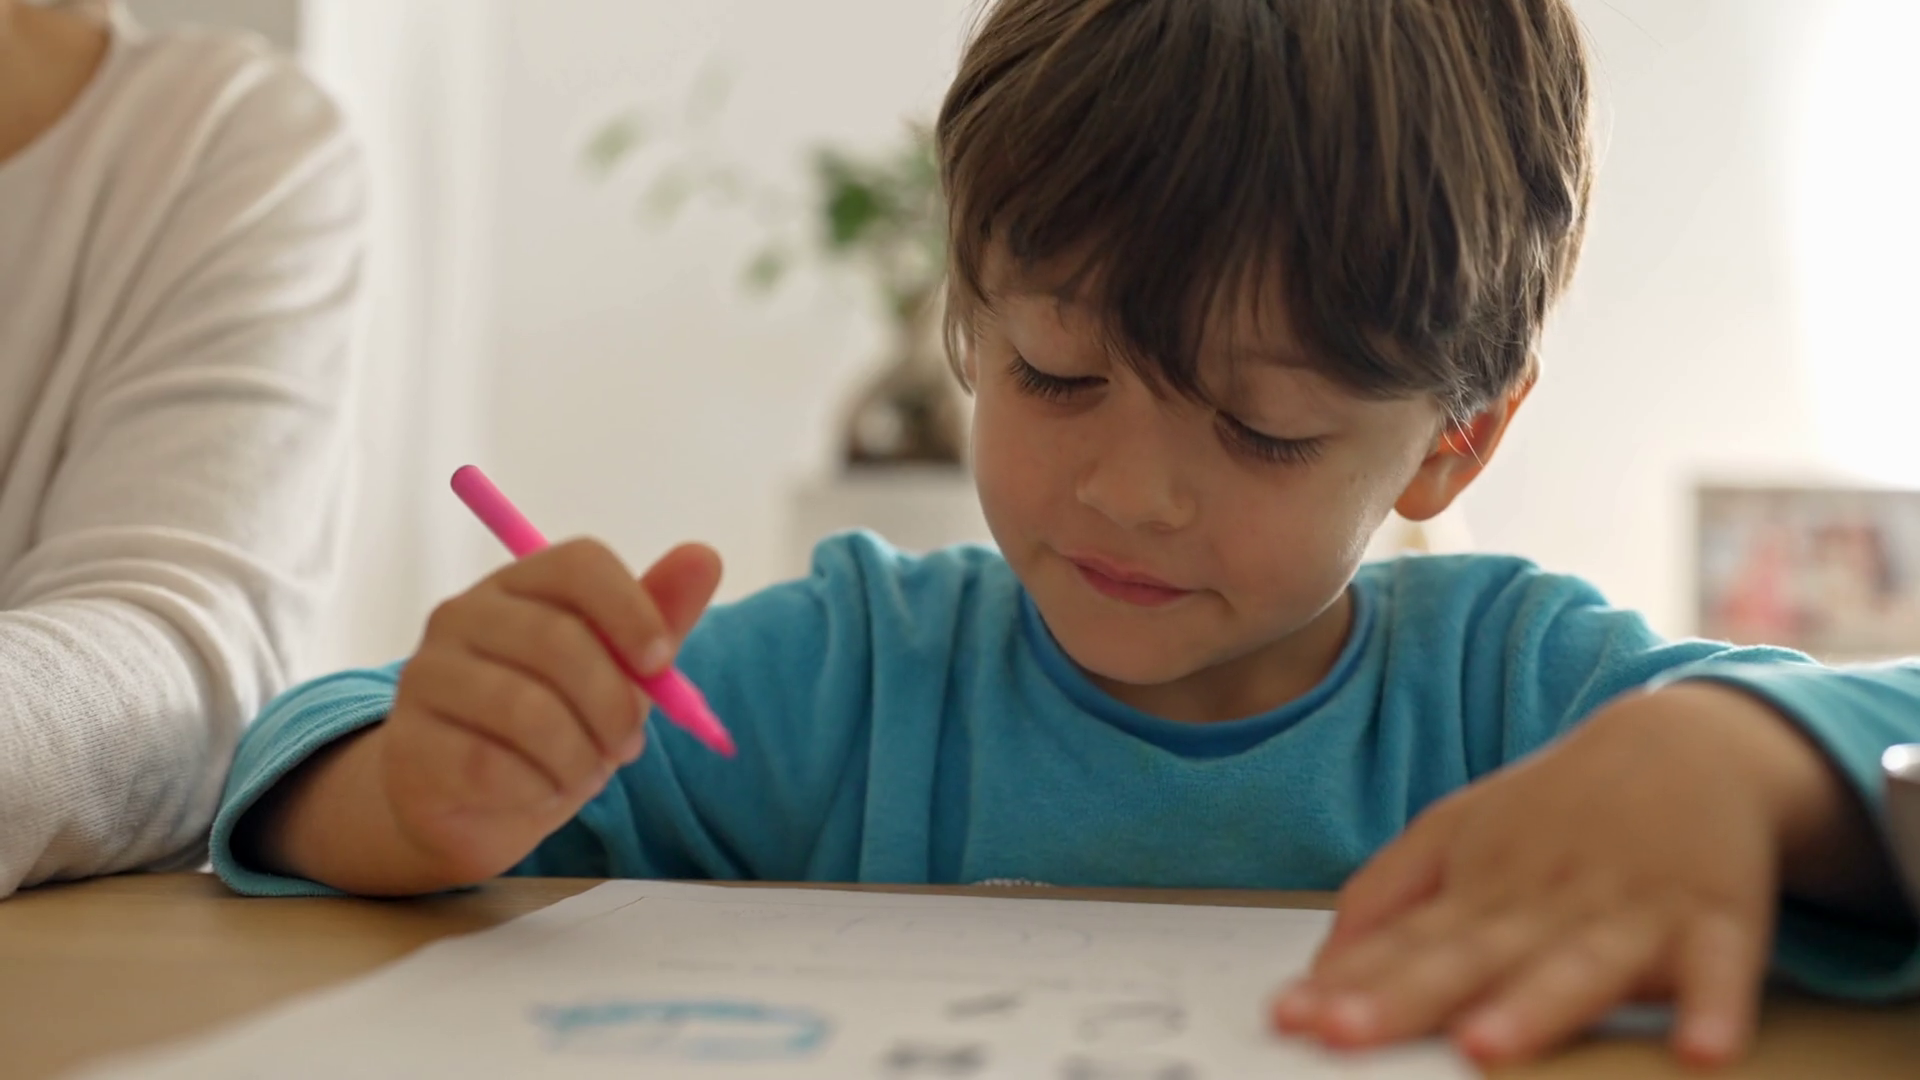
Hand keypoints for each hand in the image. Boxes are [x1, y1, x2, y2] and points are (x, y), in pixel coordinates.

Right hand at [375, 539, 722, 885]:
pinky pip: (491, 766)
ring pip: (527, 710)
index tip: (661, 663)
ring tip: (587, 772)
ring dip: (580, 757)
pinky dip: (535, 788)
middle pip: (558, 639)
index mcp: (521, 585)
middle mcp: (463, 616)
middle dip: (613, 704)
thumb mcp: (619, 671)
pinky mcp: (410, 743)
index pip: (579, 562)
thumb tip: (704, 556)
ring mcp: (427, 676)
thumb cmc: (557, 721)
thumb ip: (659, 617)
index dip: (632, 610)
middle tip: (628, 743)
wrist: (478, 802)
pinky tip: (539, 789)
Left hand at [1271, 683, 1852, 1067]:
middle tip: (1342, 1033)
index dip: (1346, 983)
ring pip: (1578, 968)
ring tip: (1486, 1046)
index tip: (1289, 1017)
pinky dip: (1716, 1007)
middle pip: (1469, 959)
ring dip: (1533, 1009)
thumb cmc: (1559, 810)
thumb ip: (1387, 895)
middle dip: (1406, 1000)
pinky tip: (1702, 1049)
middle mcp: (1545, 902)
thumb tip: (1318, 965)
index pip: (1402, 944)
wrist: (1688, 741)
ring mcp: (1630, 912)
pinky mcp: (1718, 921)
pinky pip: (1721, 971)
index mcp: (1480, 887)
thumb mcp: (1459, 833)